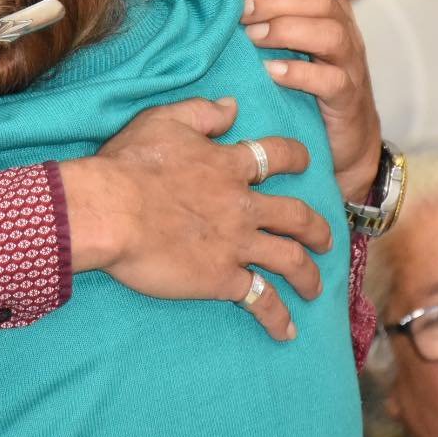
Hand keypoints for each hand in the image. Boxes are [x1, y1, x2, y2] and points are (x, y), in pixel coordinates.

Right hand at [60, 97, 333, 341]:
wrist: (111, 210)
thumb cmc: (131, 164)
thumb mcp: (166, 121)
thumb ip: (203, 112)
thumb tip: (233, 105)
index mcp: (230, 165)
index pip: (278, 156)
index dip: (296, 157)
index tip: (306, 162)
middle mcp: (243, 205)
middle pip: (297, 216)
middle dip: (317, 228)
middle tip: (326, 238)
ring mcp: (237, 244)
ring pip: (290, 260)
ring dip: (308, 275)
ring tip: (315, 288)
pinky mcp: (222, 278)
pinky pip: (261, 300)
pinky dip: (277, 317)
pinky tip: (287, 331)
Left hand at [235, 0, 381, 203]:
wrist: (345, 140)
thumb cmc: (304, 82)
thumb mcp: (287, 41)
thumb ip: (263, 12)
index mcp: (327, 7)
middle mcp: (343, 28)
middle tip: (240, 9)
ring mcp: (349, 63)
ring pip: (330, 34)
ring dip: (287, 30)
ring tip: (253, 37)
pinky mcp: (348, 98)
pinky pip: (331, 80)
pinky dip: (300, 73)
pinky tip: (272, 72)